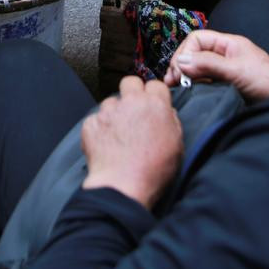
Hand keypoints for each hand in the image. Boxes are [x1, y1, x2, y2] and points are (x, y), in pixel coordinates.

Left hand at [81, 76, 182, 209]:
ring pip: (111, 101)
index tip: (152, 105)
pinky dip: (100, 129)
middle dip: (132, 92)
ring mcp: (108, 111)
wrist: (122, 186)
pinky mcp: (91, 123)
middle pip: (130, 82)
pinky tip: (106, 145)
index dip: (154, 95)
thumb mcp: (177, 145)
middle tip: (134, 111)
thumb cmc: (153, 170)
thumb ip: (172, 121)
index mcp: (155, 104)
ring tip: (118, 134)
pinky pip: (96, 119)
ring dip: (115, 113)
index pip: (155, 84)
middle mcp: (131, 102)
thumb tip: (166, 113)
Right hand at [162, 29, 268, 102]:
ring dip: (186, 76)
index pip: (197, 39)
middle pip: (194, 53)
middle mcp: (225, 54)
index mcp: (228, 43)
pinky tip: (190, 92)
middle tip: (173, 80)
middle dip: (181, 64)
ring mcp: (224, 70)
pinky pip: (204, 81)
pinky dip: (194, 85)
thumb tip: (181, 61)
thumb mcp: (236, 70)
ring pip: (198, 68)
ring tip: (177, 87)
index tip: (179, 69)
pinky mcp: (225, 85)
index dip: (185, 52)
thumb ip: (208, 64)